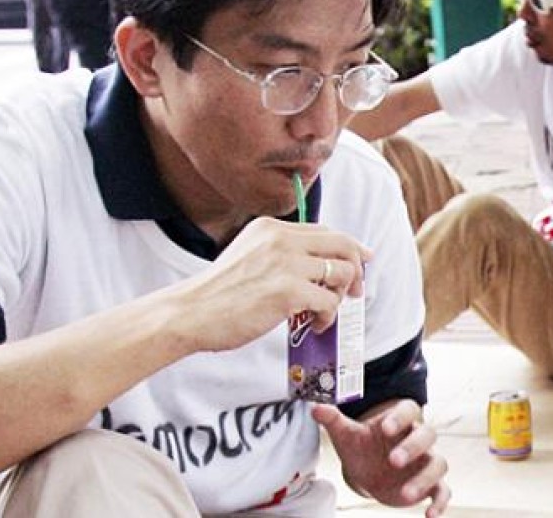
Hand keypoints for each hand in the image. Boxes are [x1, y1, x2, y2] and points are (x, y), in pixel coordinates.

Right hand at [174, 217, 372, 352]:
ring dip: (340, 297)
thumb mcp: (248, 256)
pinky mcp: (288, 291)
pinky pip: (329, 302)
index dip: (349, 248)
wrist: (191, 312)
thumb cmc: (217, 294)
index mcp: (271, 228)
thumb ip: (279, 254)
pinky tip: (314, 326)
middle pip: (342, 244)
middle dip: (357, 268)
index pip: (325, 230)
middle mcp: (281, 238)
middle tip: (354, 292)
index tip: (361, 262)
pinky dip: (328, 317)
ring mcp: (286, 263)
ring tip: (323, 314)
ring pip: (342, 272)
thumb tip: (319, 269)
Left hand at [312, 399, 450, 516]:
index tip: (384, 428)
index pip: (408, 409)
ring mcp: (425, 461)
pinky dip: (440, 503)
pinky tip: (429, 516)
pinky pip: (443, 490)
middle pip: (427, 435)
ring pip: (438, 463)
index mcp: (398, 420)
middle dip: (412, 448)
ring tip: (405, 495)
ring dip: (424, 479)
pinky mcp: (429, 484)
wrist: (367, 470)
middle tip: (392, 461)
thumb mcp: (346, 434)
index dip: (399, 417)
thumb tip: (315, 408)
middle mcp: (416, 438)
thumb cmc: (361, 447)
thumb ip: (333, 420)